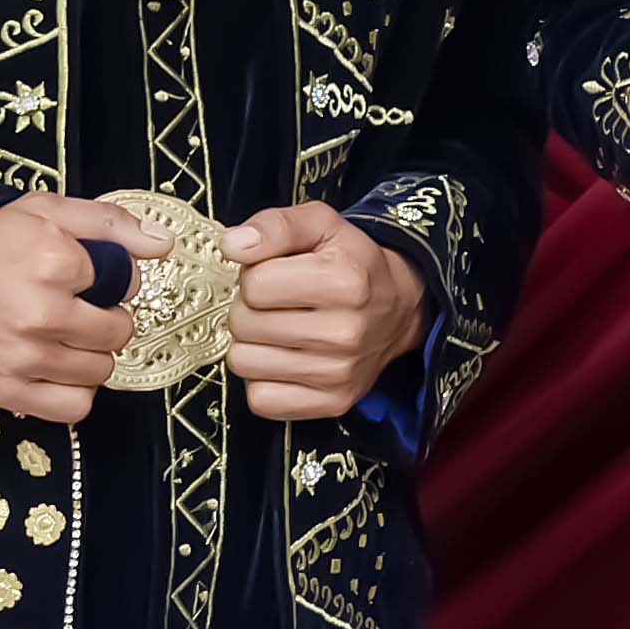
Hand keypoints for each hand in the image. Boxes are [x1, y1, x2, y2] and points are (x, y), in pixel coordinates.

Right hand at [0, 196, 144, 422]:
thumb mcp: (41, 211)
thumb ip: (108, 224)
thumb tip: (164, 245)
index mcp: (54, 261)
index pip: (126, 281)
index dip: (111, 278)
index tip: (85, 276)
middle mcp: (43, 314)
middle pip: (117, 331)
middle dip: (107, 319)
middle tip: (80, 309)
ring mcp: (25, 358)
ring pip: (100, 370)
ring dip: (91, 356)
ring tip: (65, 339)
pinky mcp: (8, 392)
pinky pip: (74, 407)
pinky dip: (75, 392)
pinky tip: (59, 371)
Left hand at [225, 203, 429, 422]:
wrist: (397, 309)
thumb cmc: (352, 263)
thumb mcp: (320, 225)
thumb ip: (275, 225)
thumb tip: (233, 246)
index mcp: (344, 281)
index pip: (254, 284)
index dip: (256, 275)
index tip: (275, 274)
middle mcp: (345, 332)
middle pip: (244, 324)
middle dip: (250, 309)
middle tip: (276, 304)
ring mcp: (338, 373)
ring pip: (244, 363)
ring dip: (252, 344)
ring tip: (279, 329)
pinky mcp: (332, 403)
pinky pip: (260, 399)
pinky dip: (263, 380)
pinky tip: (283, 359)